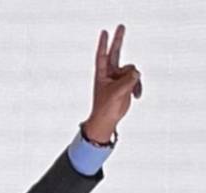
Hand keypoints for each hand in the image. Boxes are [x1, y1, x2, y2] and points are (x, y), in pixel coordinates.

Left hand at [83, 24, 141, 142]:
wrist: (108, 119)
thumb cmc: (106, 106)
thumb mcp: (117, 92)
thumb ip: (127, 80)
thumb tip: (137, 72)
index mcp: (101, 74)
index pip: (102, 56)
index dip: (104, 44)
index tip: (104, 32)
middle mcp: (110, 73)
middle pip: (116, 53)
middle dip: (118, 40)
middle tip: (120, 25)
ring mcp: (119, 77)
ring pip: (132, 70)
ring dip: (134, 81)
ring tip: (129, 92)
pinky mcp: (127, 83)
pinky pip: (137, 78)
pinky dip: (138, 86)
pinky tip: (136, 96)